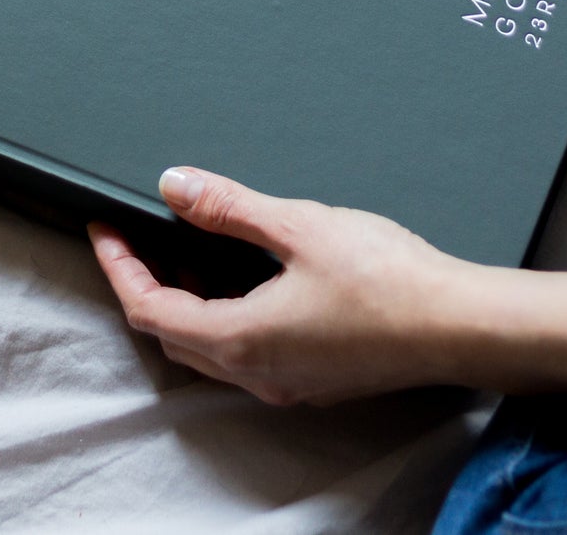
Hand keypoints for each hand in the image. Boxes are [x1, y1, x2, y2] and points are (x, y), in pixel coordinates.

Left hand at [91, 167, 566, 416]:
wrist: (462, 323)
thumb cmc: (388, 277)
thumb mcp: (299, 225)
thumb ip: (230, 206)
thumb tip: (174, 186)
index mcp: (241, 339)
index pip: (150, 309)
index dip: (119, 266)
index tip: (104, 228)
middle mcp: (257, 372)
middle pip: (172, 334)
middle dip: (144, 284)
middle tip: (134, 237)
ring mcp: (289, 382)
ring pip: (209, 347)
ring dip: (184, 302)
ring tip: (183, 248)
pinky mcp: (317, 376)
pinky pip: (247, 351)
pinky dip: (224, 314)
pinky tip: (244, 278)